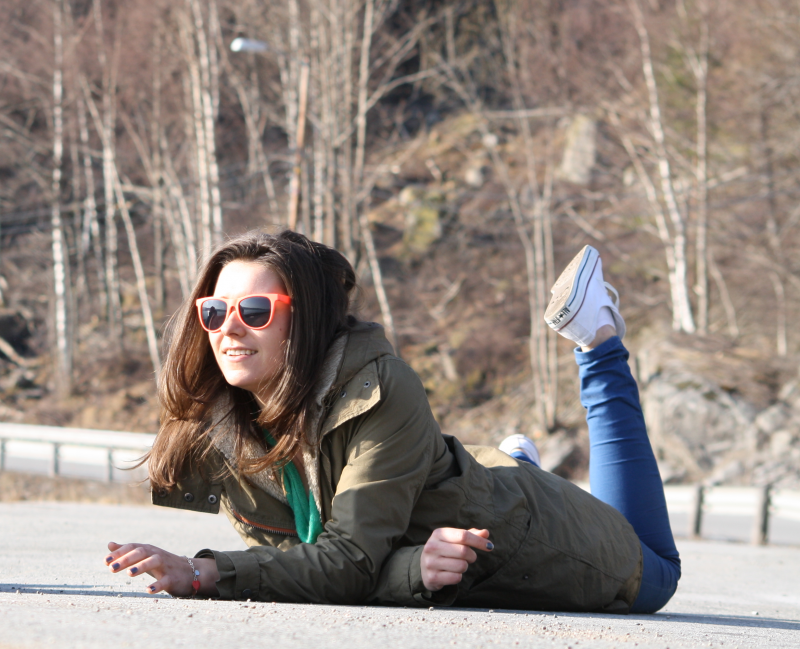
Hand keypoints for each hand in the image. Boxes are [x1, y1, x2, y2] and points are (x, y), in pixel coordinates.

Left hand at [104, 541, 219, 596]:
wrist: (190, 572)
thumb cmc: (163, 565)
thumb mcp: (145, 556)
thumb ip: (128, 551)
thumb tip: (110, 544)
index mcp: (148, 550)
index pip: (133, 547)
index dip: (119, 553)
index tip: (105, 562)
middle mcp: (157, 555)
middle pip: (142, 552)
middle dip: (126, 559)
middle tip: (112, 568)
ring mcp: (166, 566)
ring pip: (154, 562)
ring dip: (142, 566)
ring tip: (130, 574)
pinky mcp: (173, 578)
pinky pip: (165, 580)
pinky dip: (157, 585)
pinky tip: (148, 589)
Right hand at [420, 528, 492, 591]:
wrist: (423, 567)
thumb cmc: (444, 550)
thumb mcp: (454, 539)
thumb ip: (470, 535)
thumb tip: (486, 533)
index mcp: (438, 534)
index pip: (463, 535)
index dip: (479, 541)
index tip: (490, 546)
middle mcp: (432, 546)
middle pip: (464, 551)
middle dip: (472, 556)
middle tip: (470, 558)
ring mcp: (431, 562)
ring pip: (461, 566)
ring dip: (464, 567)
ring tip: (457, 565)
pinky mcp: (432, 577)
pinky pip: (456, 578)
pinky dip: (458, 576)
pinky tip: (451, 573)